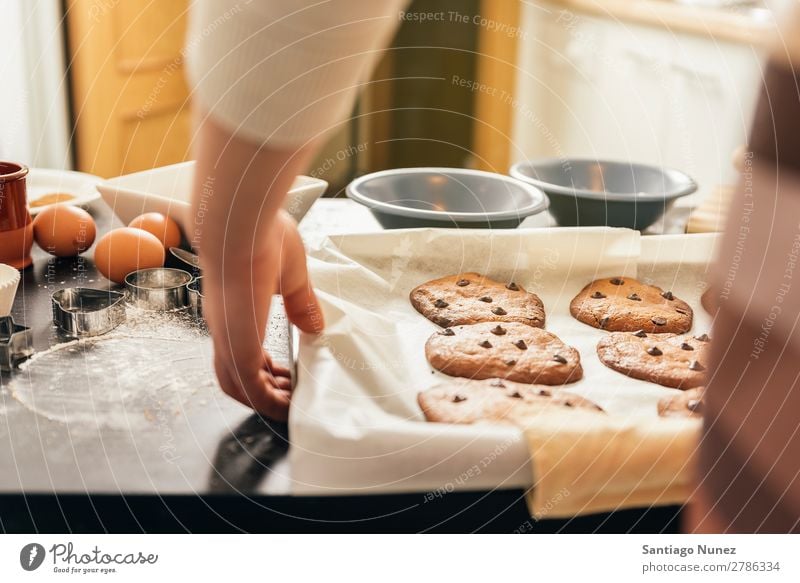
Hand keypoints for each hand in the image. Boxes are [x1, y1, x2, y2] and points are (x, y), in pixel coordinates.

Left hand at [202, 211, 323, 420]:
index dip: (263, 366)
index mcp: (234, 310)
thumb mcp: (291, 275)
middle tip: (290, 394)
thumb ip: (301, 304)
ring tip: (291, 405)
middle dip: (264, 390)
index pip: (240, 350)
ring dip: (265, 401)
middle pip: (234, 376)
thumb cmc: (261, 234)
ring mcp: (227, 337)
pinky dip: (268, 403)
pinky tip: (287, 405)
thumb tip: (314, 326)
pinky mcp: (236, 346)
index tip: (286, 373)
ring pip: (238, 387)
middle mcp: (224, 327)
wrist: (241, 221)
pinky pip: (250, 389)